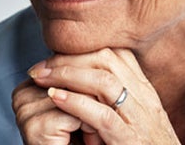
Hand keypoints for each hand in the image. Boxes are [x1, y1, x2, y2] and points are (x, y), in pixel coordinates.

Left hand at [17, 49, 179, 143]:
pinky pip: (103, 116)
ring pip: (104, 82)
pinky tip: (55, 98)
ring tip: (41, 79)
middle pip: (106, 60)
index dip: (81, 50)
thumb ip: (115, 97)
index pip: (114, 54)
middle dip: (68, 59)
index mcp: (144, 91)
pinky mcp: (129, 140)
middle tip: (40, 67)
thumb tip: (82, 79)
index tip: (54, 56)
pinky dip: (76, 103)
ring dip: (66, 76)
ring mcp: (139, 119)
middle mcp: (144, 100)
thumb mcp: (134, 116)